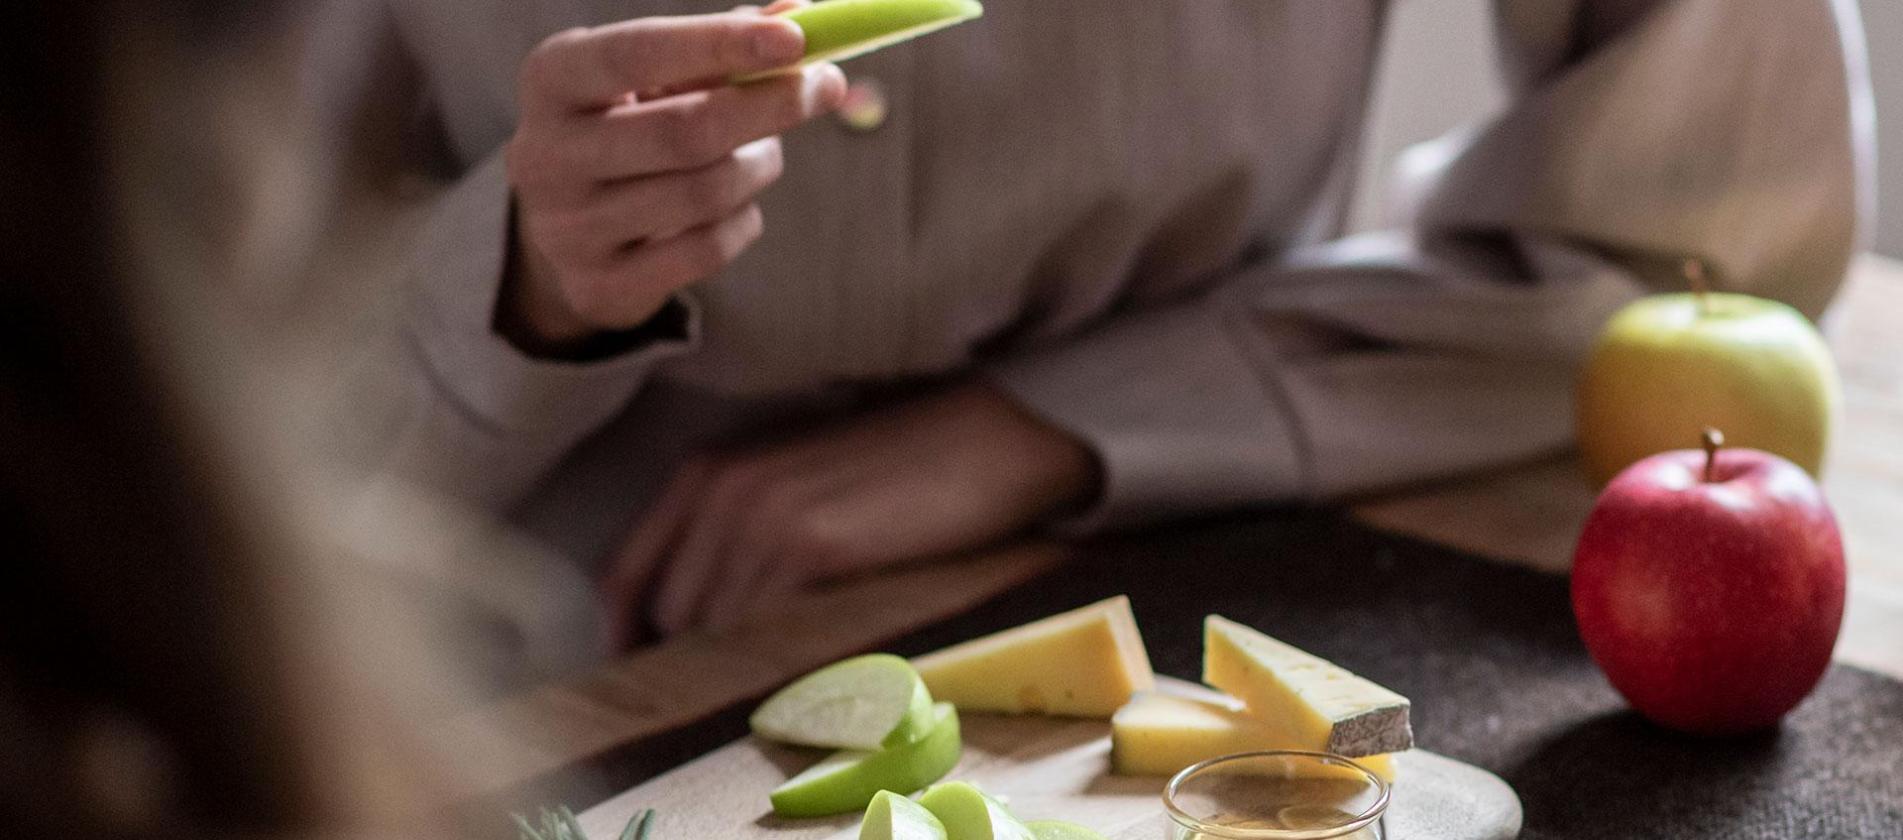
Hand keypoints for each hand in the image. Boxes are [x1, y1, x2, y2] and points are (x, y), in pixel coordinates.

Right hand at [500, 3, 846, 353]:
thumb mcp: (655, 77)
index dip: (719, 43)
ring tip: (765, 154)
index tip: (796, 38)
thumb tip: (800, 15)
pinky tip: (734, 206)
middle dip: (769, 106)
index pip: (637, 53)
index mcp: (552, 79)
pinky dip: (742, 221)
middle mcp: (545, 154)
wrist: (566, 228)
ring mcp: (567, 228)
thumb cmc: (627, 125)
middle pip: (683, 131)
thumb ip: (721, 46)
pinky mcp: (600, 285)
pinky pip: (706, 250)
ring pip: (704, 194)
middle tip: (826, 85)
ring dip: (760, 166)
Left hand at [600, 384, 1101, 645]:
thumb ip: (733, 528)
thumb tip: (697, 616)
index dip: (626, 636)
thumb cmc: (896, 460)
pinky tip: (809, 665)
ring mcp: (765, 520)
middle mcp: (722, 492)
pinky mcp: (815, 549)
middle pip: (671, 615)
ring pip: (718, 632)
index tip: (641, 675)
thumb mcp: (792, 477)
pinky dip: (779, 658)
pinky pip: (768, 631)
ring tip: (780, 677)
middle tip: (731, 686)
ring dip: (740, 664)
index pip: (626, 575)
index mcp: (708, 469)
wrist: (985, 436)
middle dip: (690, 658)